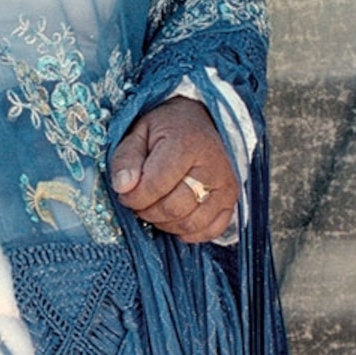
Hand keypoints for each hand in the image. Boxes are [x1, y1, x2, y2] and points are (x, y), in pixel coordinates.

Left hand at [111, 99, 236, 242]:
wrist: (198, 123)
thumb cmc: (165, 130)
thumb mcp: (138, 134)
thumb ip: (126, 159)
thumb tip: (123, 187)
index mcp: (187, 144)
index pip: (156, 185)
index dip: (134, 196)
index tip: (125, 192)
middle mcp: (213, 167)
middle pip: (173, 208)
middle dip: (147, 211)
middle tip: (138, 201)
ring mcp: (226, 187)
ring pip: (190, 223)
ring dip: (165, 223)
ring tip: (155, 206)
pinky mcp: (232, 202)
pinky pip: (210, 231)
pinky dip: (188, 232)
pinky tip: (175, 217)